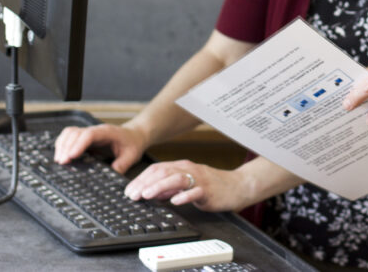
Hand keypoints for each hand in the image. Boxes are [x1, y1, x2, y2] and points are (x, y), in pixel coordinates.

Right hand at [53, 123, 147, 173]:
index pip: (89, 135)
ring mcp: (89, 133)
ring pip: (70, 133)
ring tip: (60, 161)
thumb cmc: (133, 144)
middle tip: (62, 162)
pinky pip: (70, 137)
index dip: (79, 145)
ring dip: (62, 145)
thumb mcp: (131, 156)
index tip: (71, 156)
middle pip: (76, 133)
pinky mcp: (85, 139)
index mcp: (107, 132)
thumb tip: (111, 176)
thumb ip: (122, 166)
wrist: (135, 135)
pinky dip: (63, 145)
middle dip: (67, 147)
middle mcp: (96, 130)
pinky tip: (62, 156)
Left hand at [123, 160, 250, 211]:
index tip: (129, 191)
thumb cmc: (212, 186)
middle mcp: (190, 170)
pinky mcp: (209, 190)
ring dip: (160, 186)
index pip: (157, 169)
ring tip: (148, 195)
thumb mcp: (187, 184)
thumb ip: (169, 187)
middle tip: (133, 195)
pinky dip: (185, 196)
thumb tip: (150, 192)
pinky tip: (176, 201)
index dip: (141, 179)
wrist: (237, 186)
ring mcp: (200, 179)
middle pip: (164, 172)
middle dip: (146, 183)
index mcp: (182, 167)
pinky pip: (196, 192)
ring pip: (177, 179)